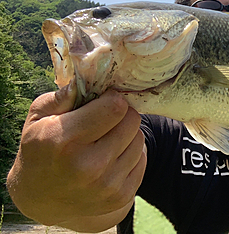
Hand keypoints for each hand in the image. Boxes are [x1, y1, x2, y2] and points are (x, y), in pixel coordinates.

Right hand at [7, 82, 146, 227]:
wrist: (41, 198)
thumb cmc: (41, 148)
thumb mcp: (38, 117)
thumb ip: (61, 96)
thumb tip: (85, 78)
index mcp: (63, 140)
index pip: (115, 107)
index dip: (112, 99)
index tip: (103, 101)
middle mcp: (87, 166)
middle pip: (131, 120)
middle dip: (121, 114)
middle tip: (105, 120)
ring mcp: (106, 185)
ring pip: (139, 139)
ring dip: (126, 134)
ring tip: (105, 139)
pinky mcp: (120, 197)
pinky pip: (141, 159)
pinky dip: (130, 154)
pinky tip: (110, 157)